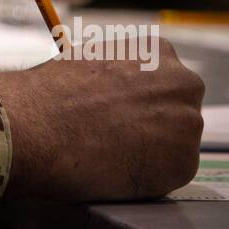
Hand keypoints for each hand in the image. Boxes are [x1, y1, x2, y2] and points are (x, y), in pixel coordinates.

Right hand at [0, 37, 203, 201]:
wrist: (39, 126)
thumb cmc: (52, 93)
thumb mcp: (90, 59)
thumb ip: (119, 72)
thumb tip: (120, 89)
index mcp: (160, 51)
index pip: (165, 80)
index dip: (142, 100)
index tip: (123, 112)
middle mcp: (183, 82)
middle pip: (178, 110)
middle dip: (156, 125)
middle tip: (120, 136)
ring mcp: (188, 123)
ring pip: (176, 144)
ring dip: (152, 152)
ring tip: (112, 153)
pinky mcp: (184, 163)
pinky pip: (170, 173)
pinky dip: (149, 177)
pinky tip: (118, 169)